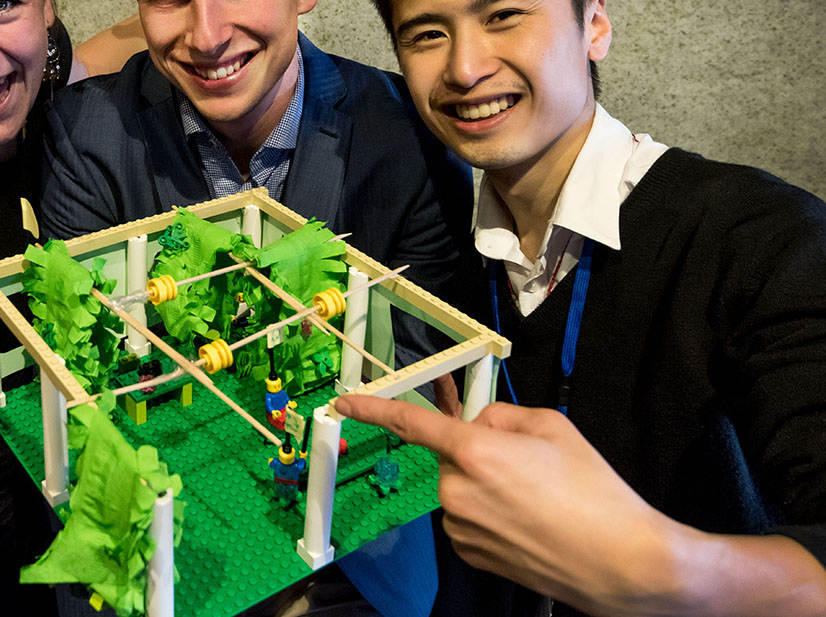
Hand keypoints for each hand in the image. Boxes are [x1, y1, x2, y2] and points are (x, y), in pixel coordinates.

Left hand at [334, 394, 687, 616]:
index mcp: (474, 451)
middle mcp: (457, 491)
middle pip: (451, 456)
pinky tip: (528, 520)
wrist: (621, 562)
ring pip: (461, 488)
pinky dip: (490, 514)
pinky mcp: (470, 554)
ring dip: (486, 485)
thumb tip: (478, 423)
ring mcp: (461, 527)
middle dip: (478, 452)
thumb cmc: (592, 492)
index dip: (372, 409)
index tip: (344, 403)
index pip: (410, 423)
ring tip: (537, 499)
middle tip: (527, 465)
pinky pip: (468, 518)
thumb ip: (502, 415)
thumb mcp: (551, 427)